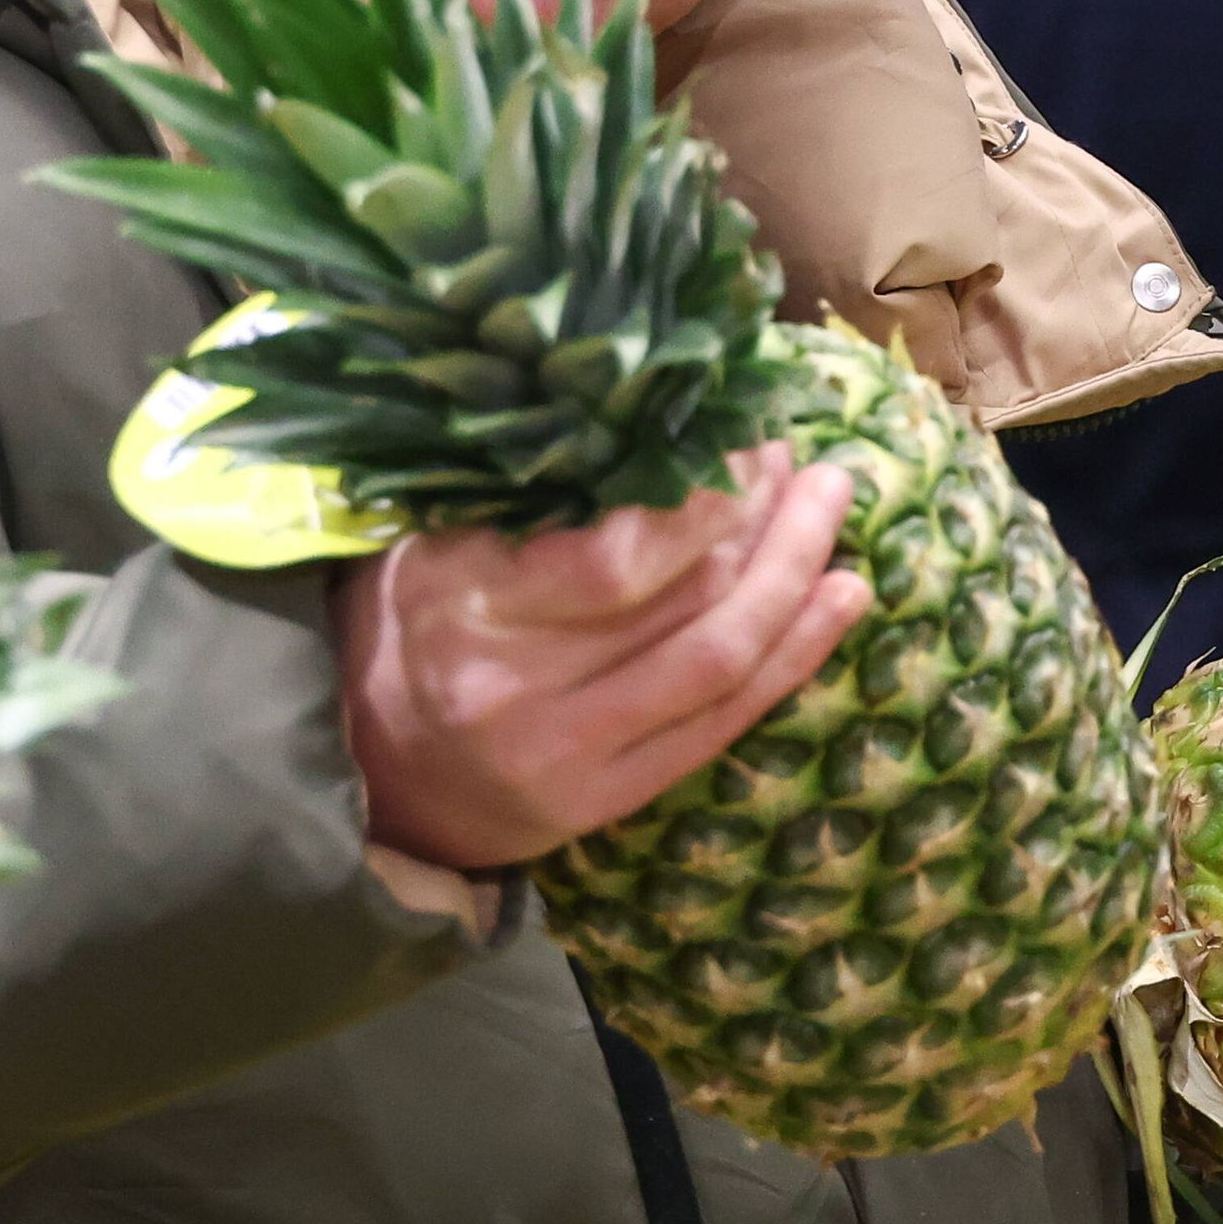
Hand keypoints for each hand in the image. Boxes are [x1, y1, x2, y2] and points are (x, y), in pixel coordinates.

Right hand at [337, 443, 871, 871]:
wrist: (379, 768)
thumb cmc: (418, 622)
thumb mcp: (442, 542)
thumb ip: (533, 497)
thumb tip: (665, 423)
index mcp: (462, 605)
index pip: (609, 561)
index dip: (697, 503)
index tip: (740, 443)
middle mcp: (514, 688)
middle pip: (681, 603)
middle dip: (762, 522)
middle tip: (800, 460)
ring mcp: (568, 755)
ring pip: (716, 659)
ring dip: (792, 576)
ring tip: (831, 507)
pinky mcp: (610, 801)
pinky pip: (725, 723)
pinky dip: (796, 655)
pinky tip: (842, 595)